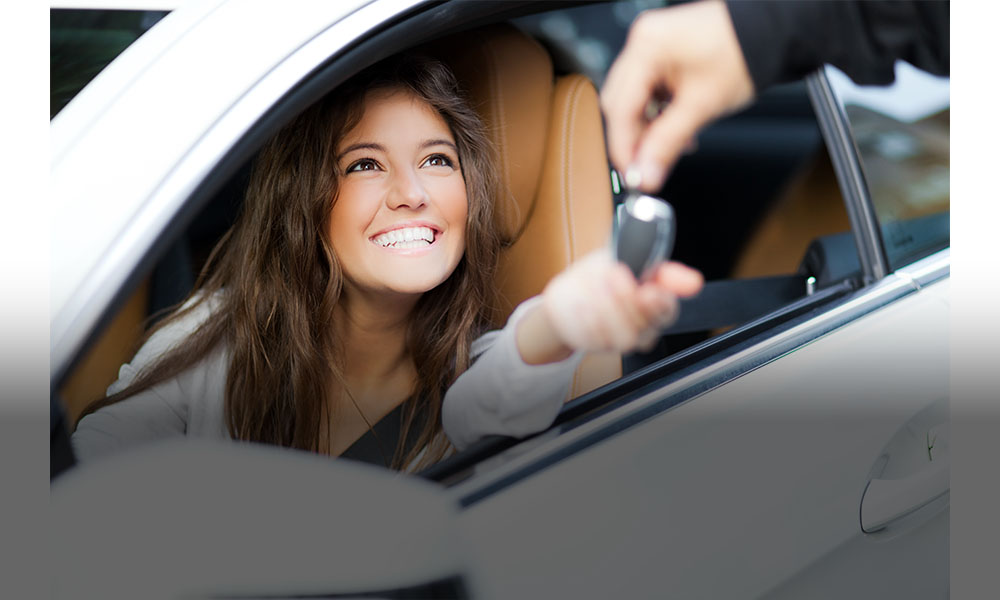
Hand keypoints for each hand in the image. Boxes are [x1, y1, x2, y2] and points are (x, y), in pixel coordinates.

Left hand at [519, 249, 702, 361]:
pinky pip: (595, 338)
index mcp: (656, 304)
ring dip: (607, 308)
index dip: (661, 303)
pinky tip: (581, 301)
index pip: (668, 311)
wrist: (570, 293)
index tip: (649, 290)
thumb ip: (659, 269)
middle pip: (646, 326)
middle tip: (613, 274)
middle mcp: (642, 327)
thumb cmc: (602, 275)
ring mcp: (619, 340)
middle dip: (627, 298)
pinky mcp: (596, 345)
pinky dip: (586, 316)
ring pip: (624, 337)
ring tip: (595, 285)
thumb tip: (693, 281)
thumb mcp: (628, 258)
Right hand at [600, 0, 754, 191]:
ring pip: (633, 100)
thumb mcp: (702, 105)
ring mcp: (651, 45)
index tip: (632, 174)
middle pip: (621, 104)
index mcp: (648, 46)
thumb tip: (646, 174)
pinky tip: (674, 128)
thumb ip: (667, 143)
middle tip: (647, 168)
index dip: (624, 147)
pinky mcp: (662, 53)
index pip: (620, 107)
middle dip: (634, 139)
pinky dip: (657, 113)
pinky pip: (648, 90)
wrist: (771, 32)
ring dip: (647, 128)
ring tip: (669, 148)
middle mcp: (643, 41)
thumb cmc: (744, 52)